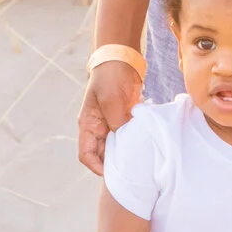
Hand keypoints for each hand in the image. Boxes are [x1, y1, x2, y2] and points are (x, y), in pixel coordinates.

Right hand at [77, 58, 142, 175]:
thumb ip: (116, 123)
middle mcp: (97, 127)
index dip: (96, 167)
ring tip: (140, 160)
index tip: (113, 174)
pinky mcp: (123, 118)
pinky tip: (145, 145)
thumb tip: (124, 143)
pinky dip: (133, 142)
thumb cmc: (110, 77)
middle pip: (101, 154)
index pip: (86, 154)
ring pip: (116, 147)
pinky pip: (126, 136)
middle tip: (131, 170)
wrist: (121, 58)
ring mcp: (110, 123)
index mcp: (87, 124)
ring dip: (126, 153)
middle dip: (114, 163)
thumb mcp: (111, 100)